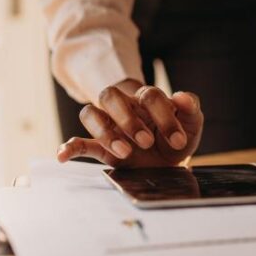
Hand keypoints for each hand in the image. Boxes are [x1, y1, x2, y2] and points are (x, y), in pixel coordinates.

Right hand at [56, 80, 203, 167]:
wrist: (168, 160)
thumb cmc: (177, 135)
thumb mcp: (192, 123)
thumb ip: (191, 107)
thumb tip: (181, 96)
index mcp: (147, 98)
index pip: (148, 95)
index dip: (164, 116)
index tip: (179, 140)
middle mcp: (124, 107)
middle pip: (110, 95)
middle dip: (128, 119)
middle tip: (147, 142)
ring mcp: (109, 126)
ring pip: (91, 114)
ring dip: (105, 132)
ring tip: (124, 152)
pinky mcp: (100, 148)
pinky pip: (78, 142)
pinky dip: (68, 147)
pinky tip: (63, 155)